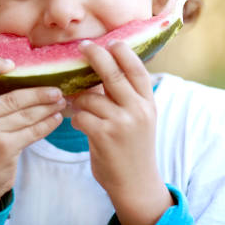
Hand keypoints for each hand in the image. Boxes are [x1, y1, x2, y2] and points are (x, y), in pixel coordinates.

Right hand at [0, 57, 66, 212]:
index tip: (13, 63)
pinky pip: (32, 131)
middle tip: (57, 89)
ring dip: (47, 107)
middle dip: (39, 93)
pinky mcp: (3, 148)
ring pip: (26, 114)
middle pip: (13, 98)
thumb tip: (24, 85)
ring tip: (61, 102)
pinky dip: (47, 124)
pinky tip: (56, 118)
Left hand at [72, 41, 172, 224]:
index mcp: (148, 103)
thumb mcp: (140, 118)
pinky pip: (80, 115)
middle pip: (113, 74)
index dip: (123, 52)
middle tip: (83, 47)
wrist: (136, 184)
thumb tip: (102, 69)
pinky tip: (80, 124)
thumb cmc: (133, 147)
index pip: (137, 69)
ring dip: (79, 100)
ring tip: (80, 107)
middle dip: (95, 56)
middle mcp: (138, 110)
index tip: (110, 41)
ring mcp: (121, 123)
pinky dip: (75, 117)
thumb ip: (126, 96)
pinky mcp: (104, 136)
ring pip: (89, 97)